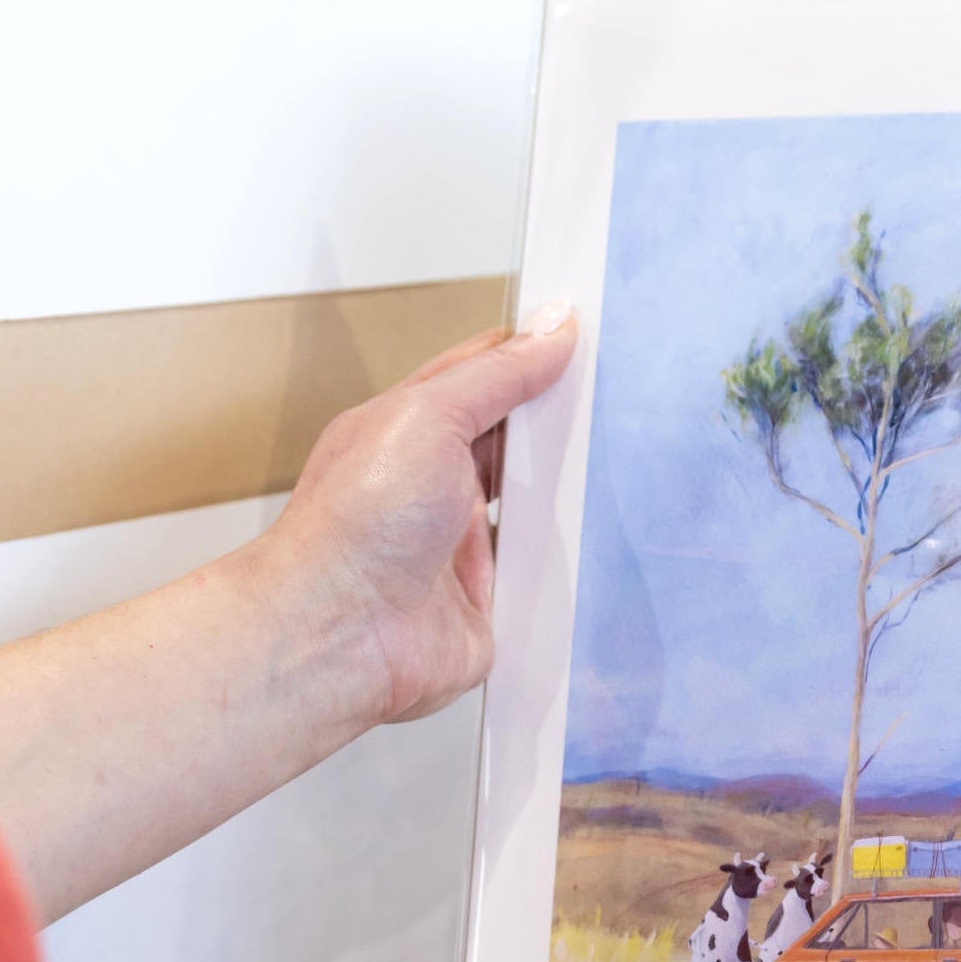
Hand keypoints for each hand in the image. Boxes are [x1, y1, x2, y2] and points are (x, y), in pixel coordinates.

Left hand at [261, 307, 576, 728]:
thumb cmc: (353, 524)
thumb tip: (554, 328)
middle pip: (516, 442)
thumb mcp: (428, 415)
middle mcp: (437, 485)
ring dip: (568, 495)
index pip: (485, 376)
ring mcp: (462, 544)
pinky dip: (569, 565)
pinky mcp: (488, 600)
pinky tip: (601, 543)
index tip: (587, 339)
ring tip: (622, 466)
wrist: (338, 633)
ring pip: (537, 508)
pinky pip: (543, 575)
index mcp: (412, 429)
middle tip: (617, 401)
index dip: (533, 356)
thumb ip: (497, 375)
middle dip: (559, 425)